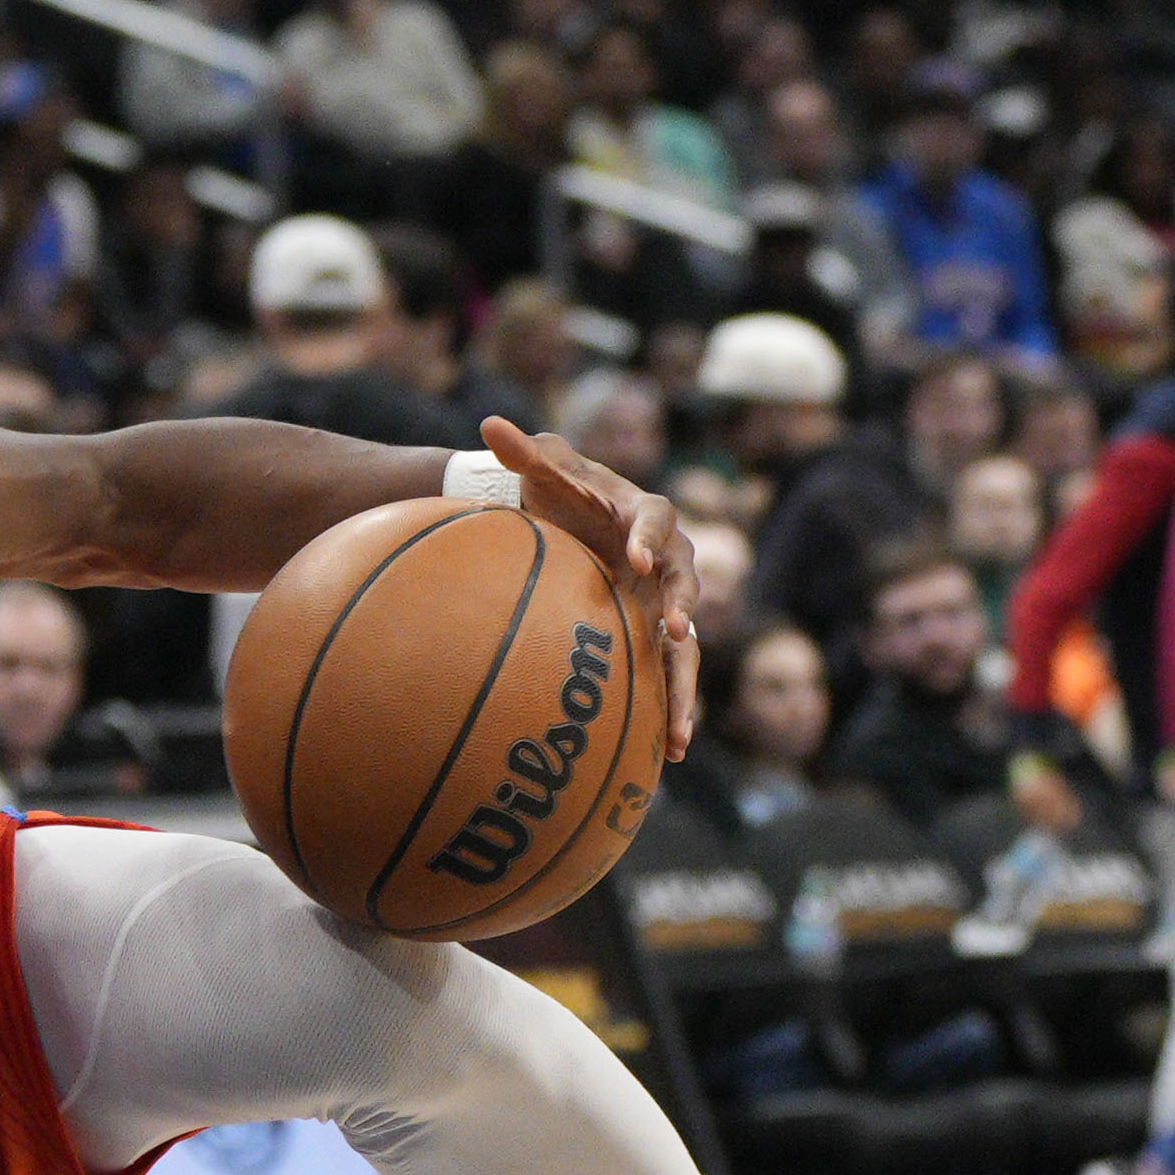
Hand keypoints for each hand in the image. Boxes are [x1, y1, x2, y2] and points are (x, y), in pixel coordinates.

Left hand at [486, 418, 692, 727]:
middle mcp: (664, 558)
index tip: (634, 559)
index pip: (655, 519)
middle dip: (684, 607)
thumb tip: (488, 422)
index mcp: (642, 512)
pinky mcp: (653, 634)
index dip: (648, 538)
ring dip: (686, 681)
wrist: (566, 522)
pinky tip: (670, 752)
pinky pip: (668, 672)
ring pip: (684, 642)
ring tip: (682, 728)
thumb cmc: (555, 490)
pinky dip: (672, 707)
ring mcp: (662, 601)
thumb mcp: (541, 467)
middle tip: (676, 632)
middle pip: (685, 581)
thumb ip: (523, 450)